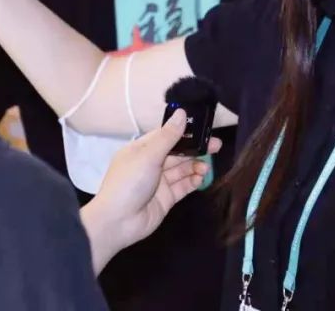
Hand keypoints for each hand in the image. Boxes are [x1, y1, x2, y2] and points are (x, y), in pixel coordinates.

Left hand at [80, 110, 222, 272]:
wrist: (118, 222)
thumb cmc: (129, 182)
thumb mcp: (149, 155)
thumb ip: (169, 136)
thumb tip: (182, 112)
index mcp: (141, 149)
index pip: (165, 135)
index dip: (184, 131)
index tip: (204, 127)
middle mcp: (150, 163)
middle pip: (177, 152)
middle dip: (195, 149)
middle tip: (216, 145)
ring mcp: (159, 182)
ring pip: (182, 169)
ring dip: (195, 165)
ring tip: (207, 166)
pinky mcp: (166, 198)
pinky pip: (183, 186)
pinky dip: (193, 181)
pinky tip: (202, 177)